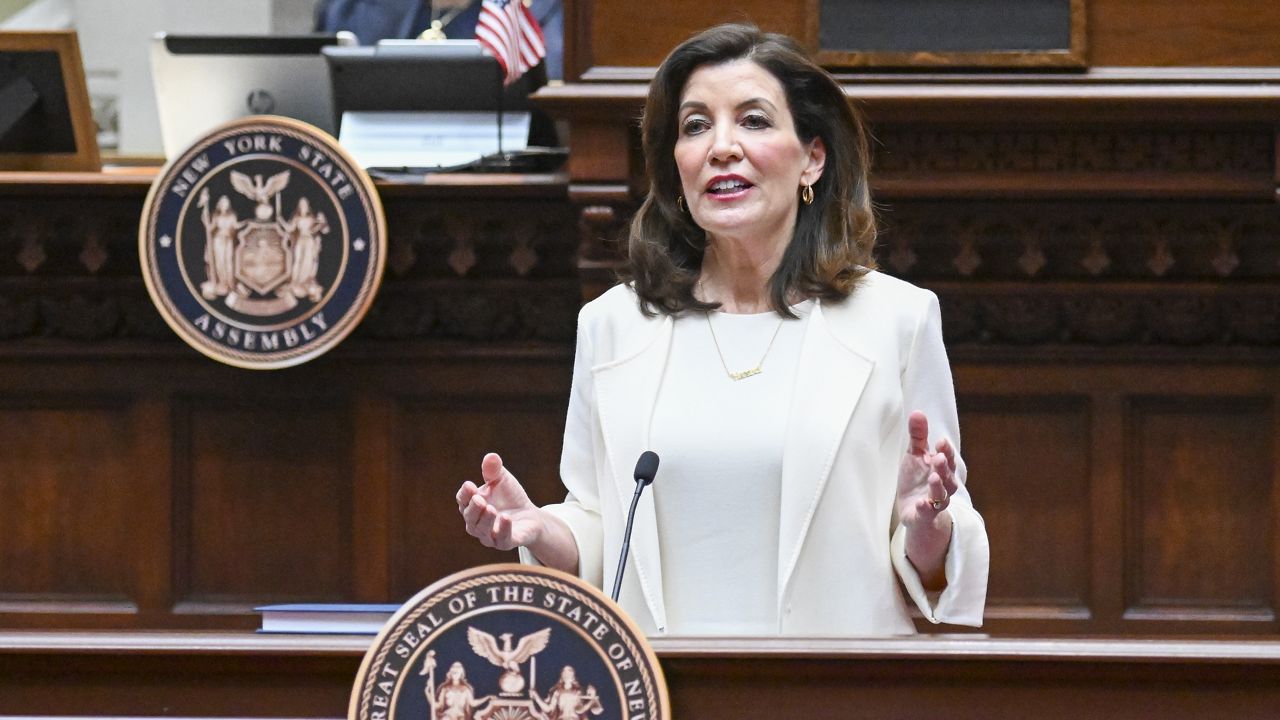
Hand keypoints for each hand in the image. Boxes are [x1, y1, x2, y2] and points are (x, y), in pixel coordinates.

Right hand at [456, 453, 543, 550]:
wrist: (529, 515)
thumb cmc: (510, 496)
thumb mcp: (503, 480)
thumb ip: (494, 470)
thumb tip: (491, 456)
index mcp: (472, 505)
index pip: (462, 501)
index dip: (464, 494)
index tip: (470, 485)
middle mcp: (477, 522)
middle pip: (469, 518)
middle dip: (473, 509)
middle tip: (480, 499)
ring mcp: (490, 535)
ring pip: (481, 531)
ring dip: (485, 520)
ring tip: (491, 509)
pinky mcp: (505, 543)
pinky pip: (501, 540)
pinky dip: (503, 530)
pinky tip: (506, 518)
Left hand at [896, 410, 958, 528]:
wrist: (913, 510)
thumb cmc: (916, 479)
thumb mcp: (915, 456)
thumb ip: (918, 436)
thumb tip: (917, 412)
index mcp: (942, 469)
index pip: (948, 459)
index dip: (945, 451)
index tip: (940, 441)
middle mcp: (943, 486)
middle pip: (948, 476)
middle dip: (944, 466)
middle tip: (937, 456)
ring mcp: (935, 502)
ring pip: (942, 495)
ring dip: (938, 486)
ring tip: (933, 477)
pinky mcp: (925, 516)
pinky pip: (928, 513)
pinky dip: (926, 509)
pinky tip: (921, 503)